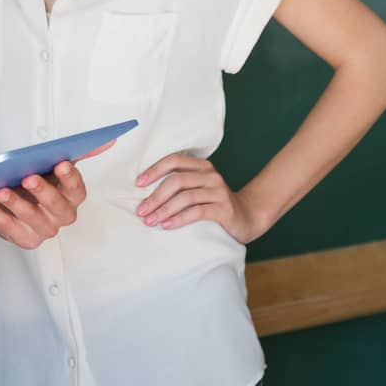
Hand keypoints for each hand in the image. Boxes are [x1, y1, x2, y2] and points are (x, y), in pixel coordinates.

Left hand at [0, 150, 103, 249]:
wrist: (11, 197)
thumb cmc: (37, 180)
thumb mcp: (55, 165)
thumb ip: (79, 153)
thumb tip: (108, 140)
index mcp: (71, 197)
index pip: (76, 190)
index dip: (70, 178)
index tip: (61, 163)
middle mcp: (61, 216)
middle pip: (56, 207)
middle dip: (43, 192)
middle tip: (28, 177)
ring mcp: (43, 230)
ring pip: (31, 218)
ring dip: (15, 204)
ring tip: (0, 190)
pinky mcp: (24, 239)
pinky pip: (8, 228)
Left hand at [135, 152, 263, 242]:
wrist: (248, 217)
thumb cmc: (215, 204)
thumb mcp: (198, 190)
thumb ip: (180, 186)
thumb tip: (144, 194)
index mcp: (201, 166)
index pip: (175, 160)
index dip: (155, 170)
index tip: (138, 184)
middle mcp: (211, 175)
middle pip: (177, 180)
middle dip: (155, 196)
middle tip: (141, 210)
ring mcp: (219, 191)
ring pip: (185, 196)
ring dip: (164, 209)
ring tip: (150, 221)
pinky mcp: (224, 209)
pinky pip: (197, 212)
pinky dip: (179, 218)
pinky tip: (167, 225)